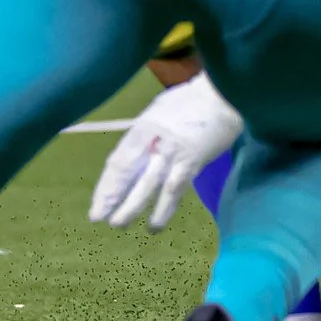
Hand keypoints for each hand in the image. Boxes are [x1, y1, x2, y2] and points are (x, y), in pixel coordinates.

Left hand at [87, 73, 243, 231]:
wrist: (222, 96)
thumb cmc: (190, 101)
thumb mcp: (159, 112)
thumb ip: (145, 135)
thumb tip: (133, 157)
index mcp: (143, 127)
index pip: (119, 159)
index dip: (107, 183)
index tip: (98, 202)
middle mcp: (154, 141)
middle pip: (128, 171)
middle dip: (112, 196)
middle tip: (98, 218)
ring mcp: (173, 153)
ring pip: (150, 185)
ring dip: (133, 207)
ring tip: (119, 224)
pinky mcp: (192, 163)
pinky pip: (175, 191)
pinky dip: (164, 209)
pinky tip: (155, 225)